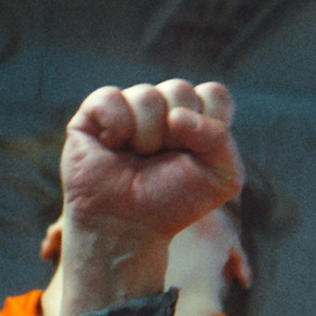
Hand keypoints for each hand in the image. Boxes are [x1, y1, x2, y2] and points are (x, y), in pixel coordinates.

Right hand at [56, 79, 242, 315]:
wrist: (128, 226)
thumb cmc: (175, 201)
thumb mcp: (222, 177)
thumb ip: (221, 139)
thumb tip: (177, 116)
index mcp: (196, 116)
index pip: (214, 94)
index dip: (210, 124)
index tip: (197, 154)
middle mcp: (163, 106)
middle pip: (181, 89)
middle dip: (177, 134)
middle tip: (163, 158)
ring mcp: (129, 107)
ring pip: (147, 95)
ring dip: (147, 137)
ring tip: (138, 157)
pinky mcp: (93, 114)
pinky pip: (110, 98)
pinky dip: (117, 128)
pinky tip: (112, 147)